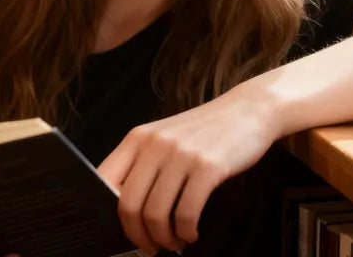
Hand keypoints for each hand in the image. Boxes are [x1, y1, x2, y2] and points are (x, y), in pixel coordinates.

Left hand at [97, 81, 278, 252]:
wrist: (248, 109)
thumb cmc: (206, 130)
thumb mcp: (166, 137)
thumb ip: (144, 163)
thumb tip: (126, 210)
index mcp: (139, 137)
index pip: (104, 180)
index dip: (110, 213)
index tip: (127, 229)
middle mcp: (155, 144)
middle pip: (128, 205)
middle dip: (138, 236)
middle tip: (152, 246)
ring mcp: (181, 154)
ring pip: (156, 214)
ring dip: (165, 239)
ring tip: (176, 241)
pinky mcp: (207, 167)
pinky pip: (186, 214)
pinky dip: (186, 232)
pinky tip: (192, 232)